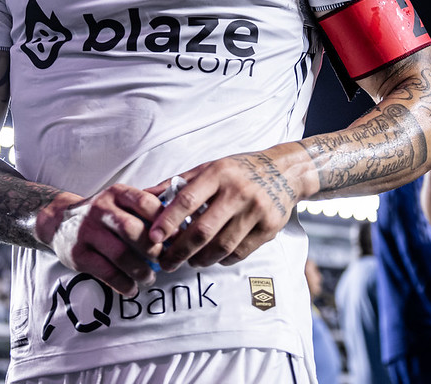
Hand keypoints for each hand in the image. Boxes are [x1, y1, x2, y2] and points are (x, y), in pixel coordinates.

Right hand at [35, 184, 164, 295]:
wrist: (60, 221)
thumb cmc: (102, 213)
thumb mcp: (119, 200)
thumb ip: (145, 207)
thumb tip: (181, 219)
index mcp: (116, 193)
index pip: (146, 203)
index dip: (164, 222)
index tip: (175, 238)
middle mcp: (100, 209)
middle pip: (133, 230)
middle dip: (152, 249)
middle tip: (163, 260)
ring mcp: (87, 231)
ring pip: (120, 254)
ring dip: (140, 270)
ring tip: (149, 277)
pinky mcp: (78, 254)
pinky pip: (106, 272)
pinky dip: (123, 284)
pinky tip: (131, 288)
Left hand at [146, 151, 300, 271]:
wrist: (285, 172)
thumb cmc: (239, 170)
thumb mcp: (209, 167)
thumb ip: (178, 183)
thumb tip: (145, 194)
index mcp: (219, 173)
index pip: (187, 199)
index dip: (168, 221)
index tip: (152, 237)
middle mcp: (238, 192)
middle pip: (203, 230)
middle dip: (180, 250)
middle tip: (165, 262)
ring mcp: (256, 211)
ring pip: (221, 246)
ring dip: (200, 259)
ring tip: (187, 262)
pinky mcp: (269, 228)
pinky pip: (240, 252)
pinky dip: (221, 259)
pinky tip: (211, 258)